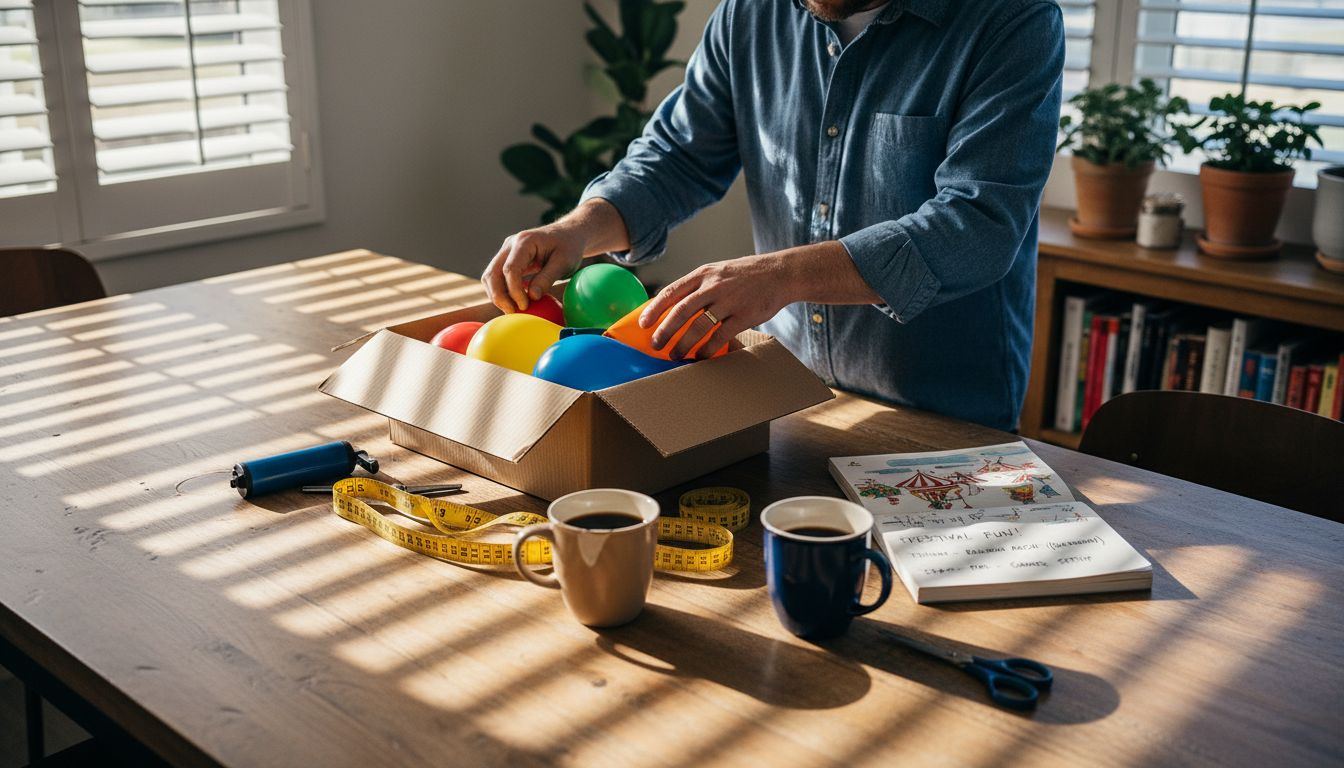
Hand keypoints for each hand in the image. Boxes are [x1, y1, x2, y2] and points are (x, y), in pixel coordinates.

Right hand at [482, 224, 584, 313]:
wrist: (567, 234)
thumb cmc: (569, 247)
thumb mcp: (565, 262)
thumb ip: (548, 278)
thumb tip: (532, 297)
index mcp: (524, 242)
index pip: (510, 269)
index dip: (514, 291)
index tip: (525, 306)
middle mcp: (510, 245)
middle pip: (492, 273)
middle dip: (499, 296)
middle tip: (513, 312)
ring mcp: (506, 252)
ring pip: (490, 277)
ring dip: (497, 296)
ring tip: (513, 310)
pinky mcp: (507, 260)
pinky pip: (496, 278)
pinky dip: (501, 292)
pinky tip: (514, 303)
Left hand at [640, 253, 801, 359]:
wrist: (779, 273)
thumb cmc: (744, 275)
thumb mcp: (717, 272)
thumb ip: (697, 287)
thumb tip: (672, 308)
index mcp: (703, 274)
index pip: (672, 292)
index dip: (655, 309)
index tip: (643, 323)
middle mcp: (714, 286)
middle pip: (681, 311)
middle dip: (665, 330)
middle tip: (656, 345)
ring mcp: (729, 300)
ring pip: (699, 326)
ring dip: (684, 343)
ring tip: (675, 355)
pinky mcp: (744, 315)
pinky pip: (720, 336)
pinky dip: (707, 348)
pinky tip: (700, 357)